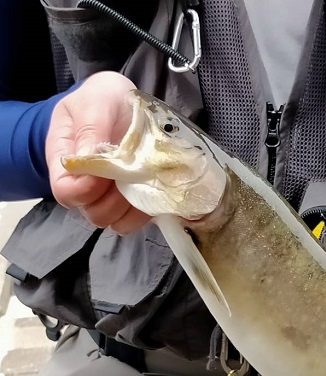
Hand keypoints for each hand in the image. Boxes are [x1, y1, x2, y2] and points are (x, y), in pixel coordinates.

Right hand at [45, 71, 149, 233]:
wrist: (126, 102)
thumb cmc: (104, 99)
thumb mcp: (95, 102)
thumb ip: (90, 128)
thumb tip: (86, 160)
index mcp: (65, 159)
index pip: (65, 192)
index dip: (85, 191)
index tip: (104, 173)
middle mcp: (85, 184)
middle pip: (92, 212)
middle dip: (113, 199)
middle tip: (131, 174)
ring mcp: (109, 195)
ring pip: (116, 221)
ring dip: (132, 206)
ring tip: (144, 179)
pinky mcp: (133, 201)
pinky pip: (138, 219)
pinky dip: (147, 209)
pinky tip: (154, 188)